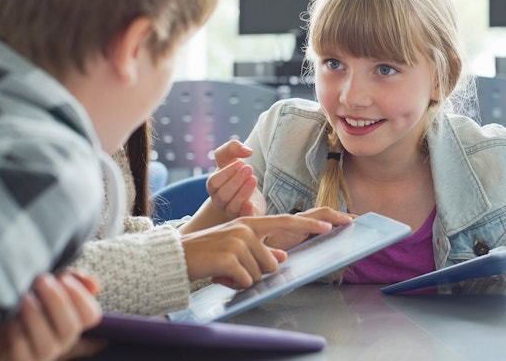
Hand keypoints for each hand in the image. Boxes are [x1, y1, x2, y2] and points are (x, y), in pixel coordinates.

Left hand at [0, 272, 101, 360]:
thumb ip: (72, 280)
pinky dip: (18, 334)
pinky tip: (11, 320)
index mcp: (73, 321)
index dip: (82, 298)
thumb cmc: (27, 304)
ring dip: (36, 316)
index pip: (91, 316)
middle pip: (70, 329)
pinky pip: (23, 352)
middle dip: (57, 301)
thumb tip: (94, 283)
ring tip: (25, 297)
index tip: (65, 278)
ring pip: (48, 344)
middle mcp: (62, 341)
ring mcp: (43, 354)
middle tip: (42, 280)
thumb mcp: (48, 288)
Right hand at [181, 213, 349, 288]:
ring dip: (243, 279)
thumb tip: (282, 258)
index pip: (285, 222)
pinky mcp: (230, 258)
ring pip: (260, 273)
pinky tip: (220, 276)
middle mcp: (246, 228)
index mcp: (249, 222)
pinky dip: (234, 284)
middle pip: (272, 263)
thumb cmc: (206, 254)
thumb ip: (259, 250)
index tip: (330, 226)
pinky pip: (246, 281)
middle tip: (233, 270)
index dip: (308, 226)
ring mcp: (238, 241)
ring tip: (224, 271)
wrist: (175, 257)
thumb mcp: (234, 248)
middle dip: (256, 273)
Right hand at [207, 140, 266, 217]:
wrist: (247, 191)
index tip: (241, 162)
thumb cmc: (235, 172)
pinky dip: (246, 212)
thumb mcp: (230, 157)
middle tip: (249, 168)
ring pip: (232, 207)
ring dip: (243, 192)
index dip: (226, 173)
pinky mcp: (247, 218)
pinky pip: (243, 219)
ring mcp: (232, 212)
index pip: (213, 183)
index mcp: (214, 187)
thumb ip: (233, 147)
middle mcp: (220, 201)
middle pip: (223, 195)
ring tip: (253, 178)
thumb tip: (247, 150)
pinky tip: (251, 202)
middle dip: (236, 181)